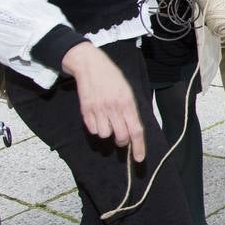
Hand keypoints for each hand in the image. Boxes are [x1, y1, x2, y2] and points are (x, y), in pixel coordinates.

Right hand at [61, 42, 146, 160]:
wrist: (91, 66)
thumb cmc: (113, 79)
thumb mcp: (127, 91)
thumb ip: (130, 111)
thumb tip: (133, 132)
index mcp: (128, 103)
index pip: (136, 130)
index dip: (139, 147)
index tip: (139, 159)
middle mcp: (114, 108)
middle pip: (121, 137)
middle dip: (122, 142)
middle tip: (122, 137)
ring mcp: (98, 109)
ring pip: (105, 135)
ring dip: (107, 133)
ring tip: (107, 121)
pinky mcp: (86, 110)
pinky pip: (92, 129)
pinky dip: (95, 127)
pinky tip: (97, 117)